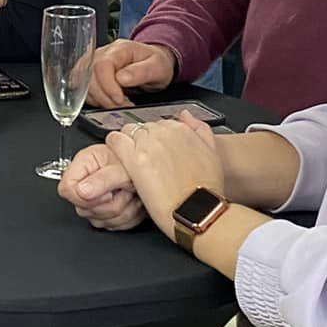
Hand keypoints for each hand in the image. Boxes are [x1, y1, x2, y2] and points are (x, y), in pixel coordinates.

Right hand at [57, 140, 145, 230]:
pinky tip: (133, 202)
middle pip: (84, 209)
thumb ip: (103, 179)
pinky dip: (128, 217)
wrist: (153, 170)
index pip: (67, 189)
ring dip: (123, 209)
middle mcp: (84, 185)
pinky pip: (112, 226)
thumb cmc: (137, 162)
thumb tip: (82, 191)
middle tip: (125, 188)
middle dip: (111, 203)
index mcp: (82, 166)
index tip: (107, 192)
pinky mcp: (104, 215)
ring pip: (99, 221)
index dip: (86, 195)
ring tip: (131, 192)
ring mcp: (93, 203)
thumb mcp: (123, 167)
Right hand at [87, 38, 174, 106]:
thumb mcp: (157, 67)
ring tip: (119, 104)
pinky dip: (96, 100)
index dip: (108, 86)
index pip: (102, 65)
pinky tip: (110, 102)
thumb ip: (141, 71)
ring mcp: (94, 64)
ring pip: (84, 85)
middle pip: (90, 76)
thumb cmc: (155, 63)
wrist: (153, 65)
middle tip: (122, 105)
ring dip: (100, 100)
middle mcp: (103, 54)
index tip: (119, 99)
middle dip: (105, 97)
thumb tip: (122, 78)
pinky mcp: (90, 76)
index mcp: (119, 49)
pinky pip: (85, 90)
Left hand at [108, 114, 224, 241]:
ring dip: (127, 142)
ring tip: (129, 159)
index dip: (155, 138)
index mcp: (182, 130)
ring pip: (128, 131)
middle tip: (142, 157)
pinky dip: (114, 146)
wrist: (198, 211)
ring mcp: (149, 145)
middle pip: (143, 127)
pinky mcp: (135, 160)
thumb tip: (185, 115)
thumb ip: (199, 129)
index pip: (159, 124)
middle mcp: (165, 133)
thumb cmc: (206, 189)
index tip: (154, 150)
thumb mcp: (212, 152)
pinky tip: (117, 157)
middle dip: (141, 140)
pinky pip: (116, 141)